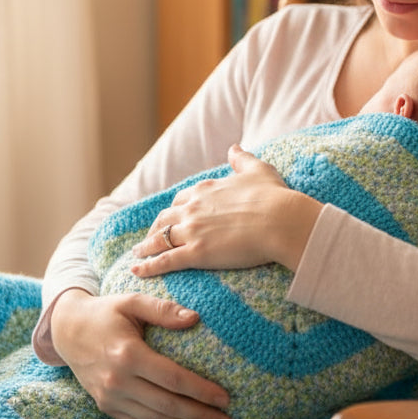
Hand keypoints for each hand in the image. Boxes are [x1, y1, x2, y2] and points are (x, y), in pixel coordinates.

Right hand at [49, 288, 231, 418]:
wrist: (67, 331)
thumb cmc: (105, 313)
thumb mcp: (132, 302)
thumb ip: (163, 309)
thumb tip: (194, 318)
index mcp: (127, 354)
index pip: (172, 378)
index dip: (201, 390)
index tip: (224, 398)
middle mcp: (118, 381)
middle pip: (167, 405)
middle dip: (200, 416)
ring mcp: (110, 398)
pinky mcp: (107, 407)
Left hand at [130, 144, 322, 276]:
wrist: (280, 221)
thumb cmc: (273, 196)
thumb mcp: (257, 170)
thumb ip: (242, 159)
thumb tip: (234, 148)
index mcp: (206, 189)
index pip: (181, 199)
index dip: (175, 209)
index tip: (172, 217)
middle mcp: (193, 207)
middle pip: (165, 218)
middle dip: (155, 228)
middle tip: (149, 238)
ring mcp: (192, 230)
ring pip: (160, 239)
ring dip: (146, 247)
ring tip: (137, 254)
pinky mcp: (195, 253)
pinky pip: (165, 260)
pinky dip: (148, 266)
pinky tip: (137, 270)